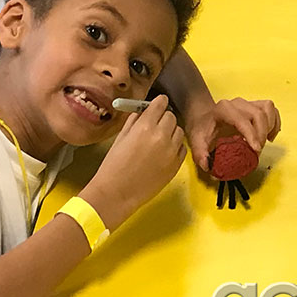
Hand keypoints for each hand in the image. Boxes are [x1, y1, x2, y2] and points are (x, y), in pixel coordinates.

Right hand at [79, 95, 185, 229]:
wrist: (117, 193)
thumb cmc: (114, 166)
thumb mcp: (120, 138)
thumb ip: (133, 121)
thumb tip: (142, 112)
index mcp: (145, 127)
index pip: (160, 104)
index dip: (159, 102)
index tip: (159, 103)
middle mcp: (161, 136)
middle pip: (171, 116)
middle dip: (163, 118)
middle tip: (156, 124)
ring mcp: (171, 151)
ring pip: (179, 131)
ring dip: (171, 132)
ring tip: (159, 140)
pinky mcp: (176, 165)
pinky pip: (182, 148)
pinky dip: (175, 147)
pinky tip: (164, 152)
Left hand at [186, 97, 281, 172]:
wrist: (203, 117)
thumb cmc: (202, 129)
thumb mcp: (196, 142)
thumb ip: (200, 155)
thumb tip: (210, 167)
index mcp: (223, 109)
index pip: (241, 119)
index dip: (251, 133)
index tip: (256, 150)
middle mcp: (238, 103)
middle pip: (258, 114)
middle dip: (261, 135)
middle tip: (257, 153)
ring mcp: (248, 103)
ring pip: (267, 109)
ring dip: (269, 127)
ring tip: (264, 143)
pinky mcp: (256, 106)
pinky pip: (272, 110)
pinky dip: (274, 123)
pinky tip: (270, 136)